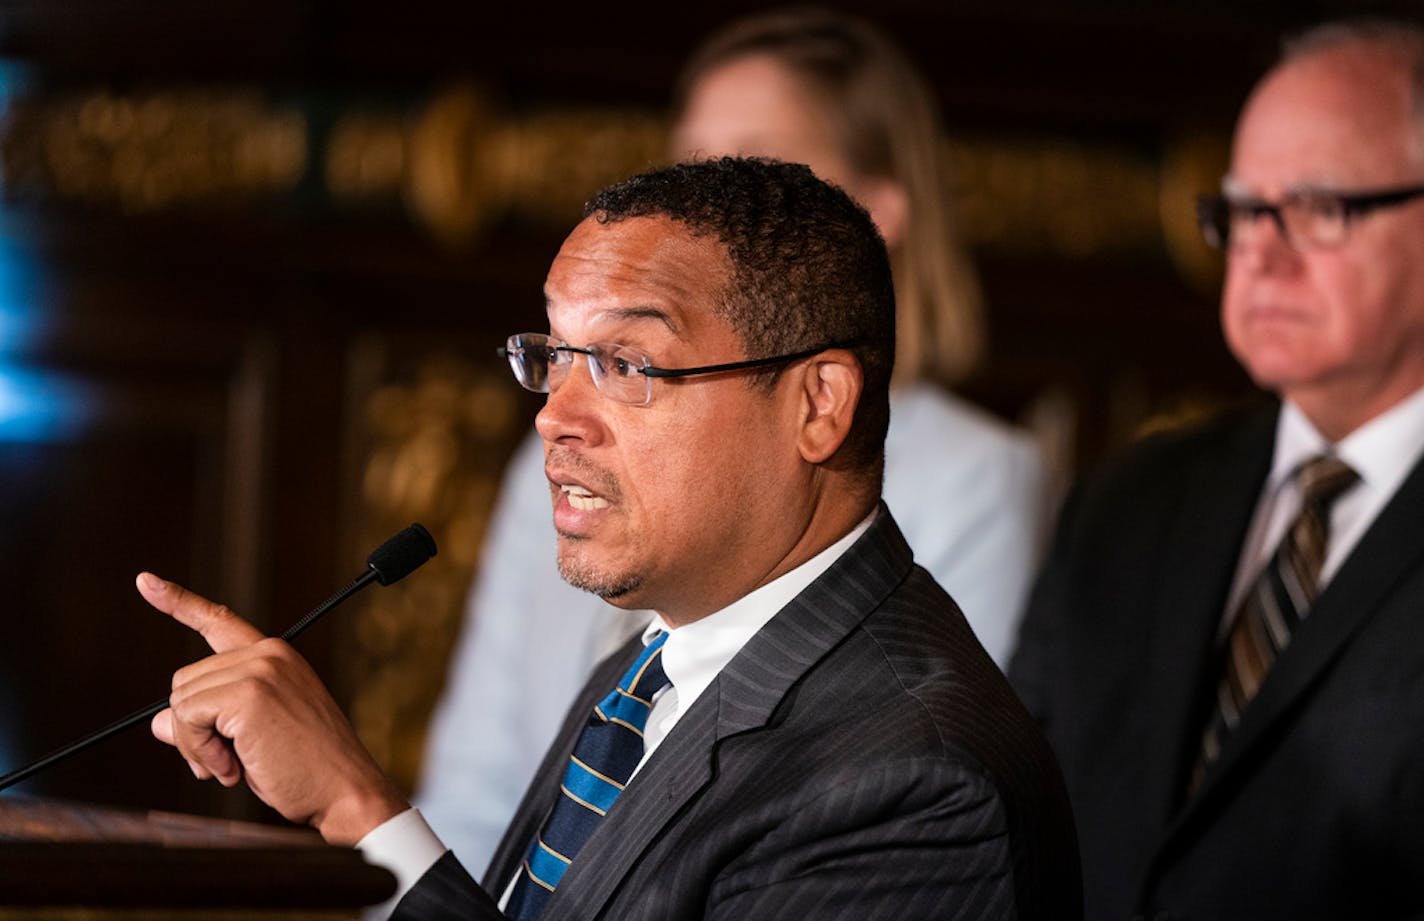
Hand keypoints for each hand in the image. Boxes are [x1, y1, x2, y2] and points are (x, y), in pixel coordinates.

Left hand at [139, 572, 408, 844]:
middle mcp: (269, 654)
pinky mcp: (249, 693)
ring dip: (195, 745)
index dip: (179, 603)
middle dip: (192, 729)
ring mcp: (260, 670)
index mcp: (275, 658)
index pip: (219, 623)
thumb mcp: (251, 739)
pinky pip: (188, 717)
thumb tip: (160, 722)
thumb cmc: (306, 770)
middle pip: (185, 681)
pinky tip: (232, 767)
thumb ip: (210, 720)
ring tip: (233, 767)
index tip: (146, 582)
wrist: (345, 790)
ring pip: (181, 701)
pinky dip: (198, 750)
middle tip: (225, 763)